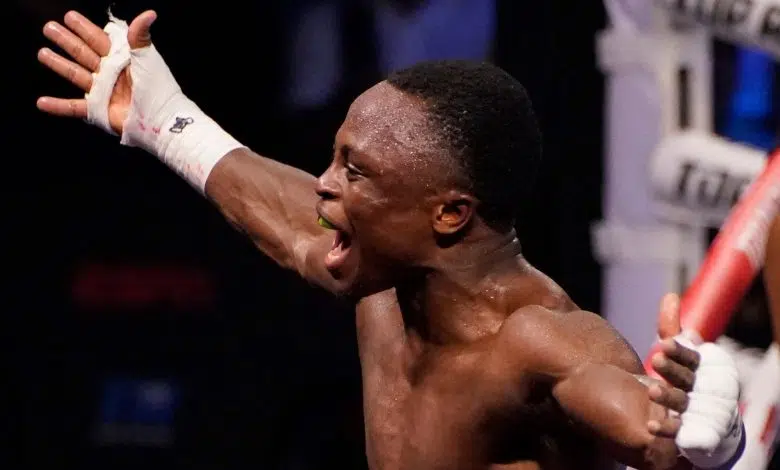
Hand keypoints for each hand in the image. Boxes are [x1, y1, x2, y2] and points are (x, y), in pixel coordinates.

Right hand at [36, 10, 156, 133]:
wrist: (161, 120)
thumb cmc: (158, 88)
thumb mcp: (148, 59)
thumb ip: (140, 36)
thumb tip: (148, 14)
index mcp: (122, 60)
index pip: (99, 40)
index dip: (84, 29)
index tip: (69, 16)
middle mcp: (110, 74)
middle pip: (83, 54)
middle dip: (66, 41)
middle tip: (49, 28)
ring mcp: (103, 92)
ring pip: (76, 75)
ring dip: (59, 65)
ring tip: (42, 53)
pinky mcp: (98, 110)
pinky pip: (74, 107)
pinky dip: (58, 106)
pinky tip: (42, 102)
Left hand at [647, 293, 740, 461]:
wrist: (712, 421)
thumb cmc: (692, 379)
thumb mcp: (683, 354)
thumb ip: (671, 329)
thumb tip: (669, 295)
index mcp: (701, 367)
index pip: (690, 356)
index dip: (679, 350)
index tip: (664, 342)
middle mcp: (702, 388)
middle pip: (686, 378)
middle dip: (672, 369)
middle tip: (656, 359)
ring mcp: (699, 411)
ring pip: (683, 403)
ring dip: (669, 397)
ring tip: (651, 391)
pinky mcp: (693, 433)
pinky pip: (679, 431)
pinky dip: (667, 428)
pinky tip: (650, 425)